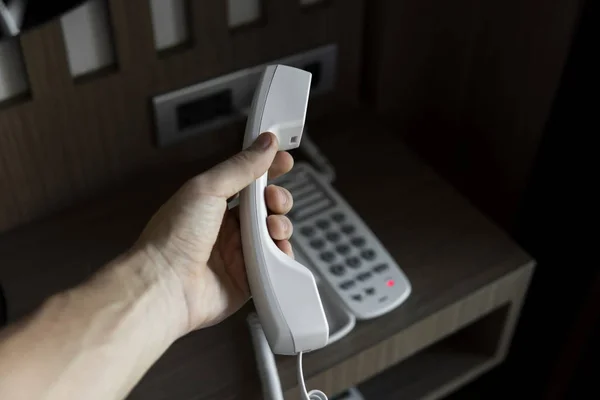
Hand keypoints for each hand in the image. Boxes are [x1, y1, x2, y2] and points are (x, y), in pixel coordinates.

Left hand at [135, 132, 293, 335]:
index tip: (284, 160)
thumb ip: (240, 167)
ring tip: (272, 227)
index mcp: (212, 204)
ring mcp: (237, 254)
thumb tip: (265, 144)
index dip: (268, 169)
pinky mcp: (248, 279)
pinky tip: (276, 249)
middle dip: (277, 199)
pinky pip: (274, 264)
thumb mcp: (207, 189)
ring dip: (280, 225)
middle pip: (265, 207)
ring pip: (273, 234)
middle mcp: (225, 228)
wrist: (165, 286)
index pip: (248, 180)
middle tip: (274, 200)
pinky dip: (281, 255)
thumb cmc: (172, 238)